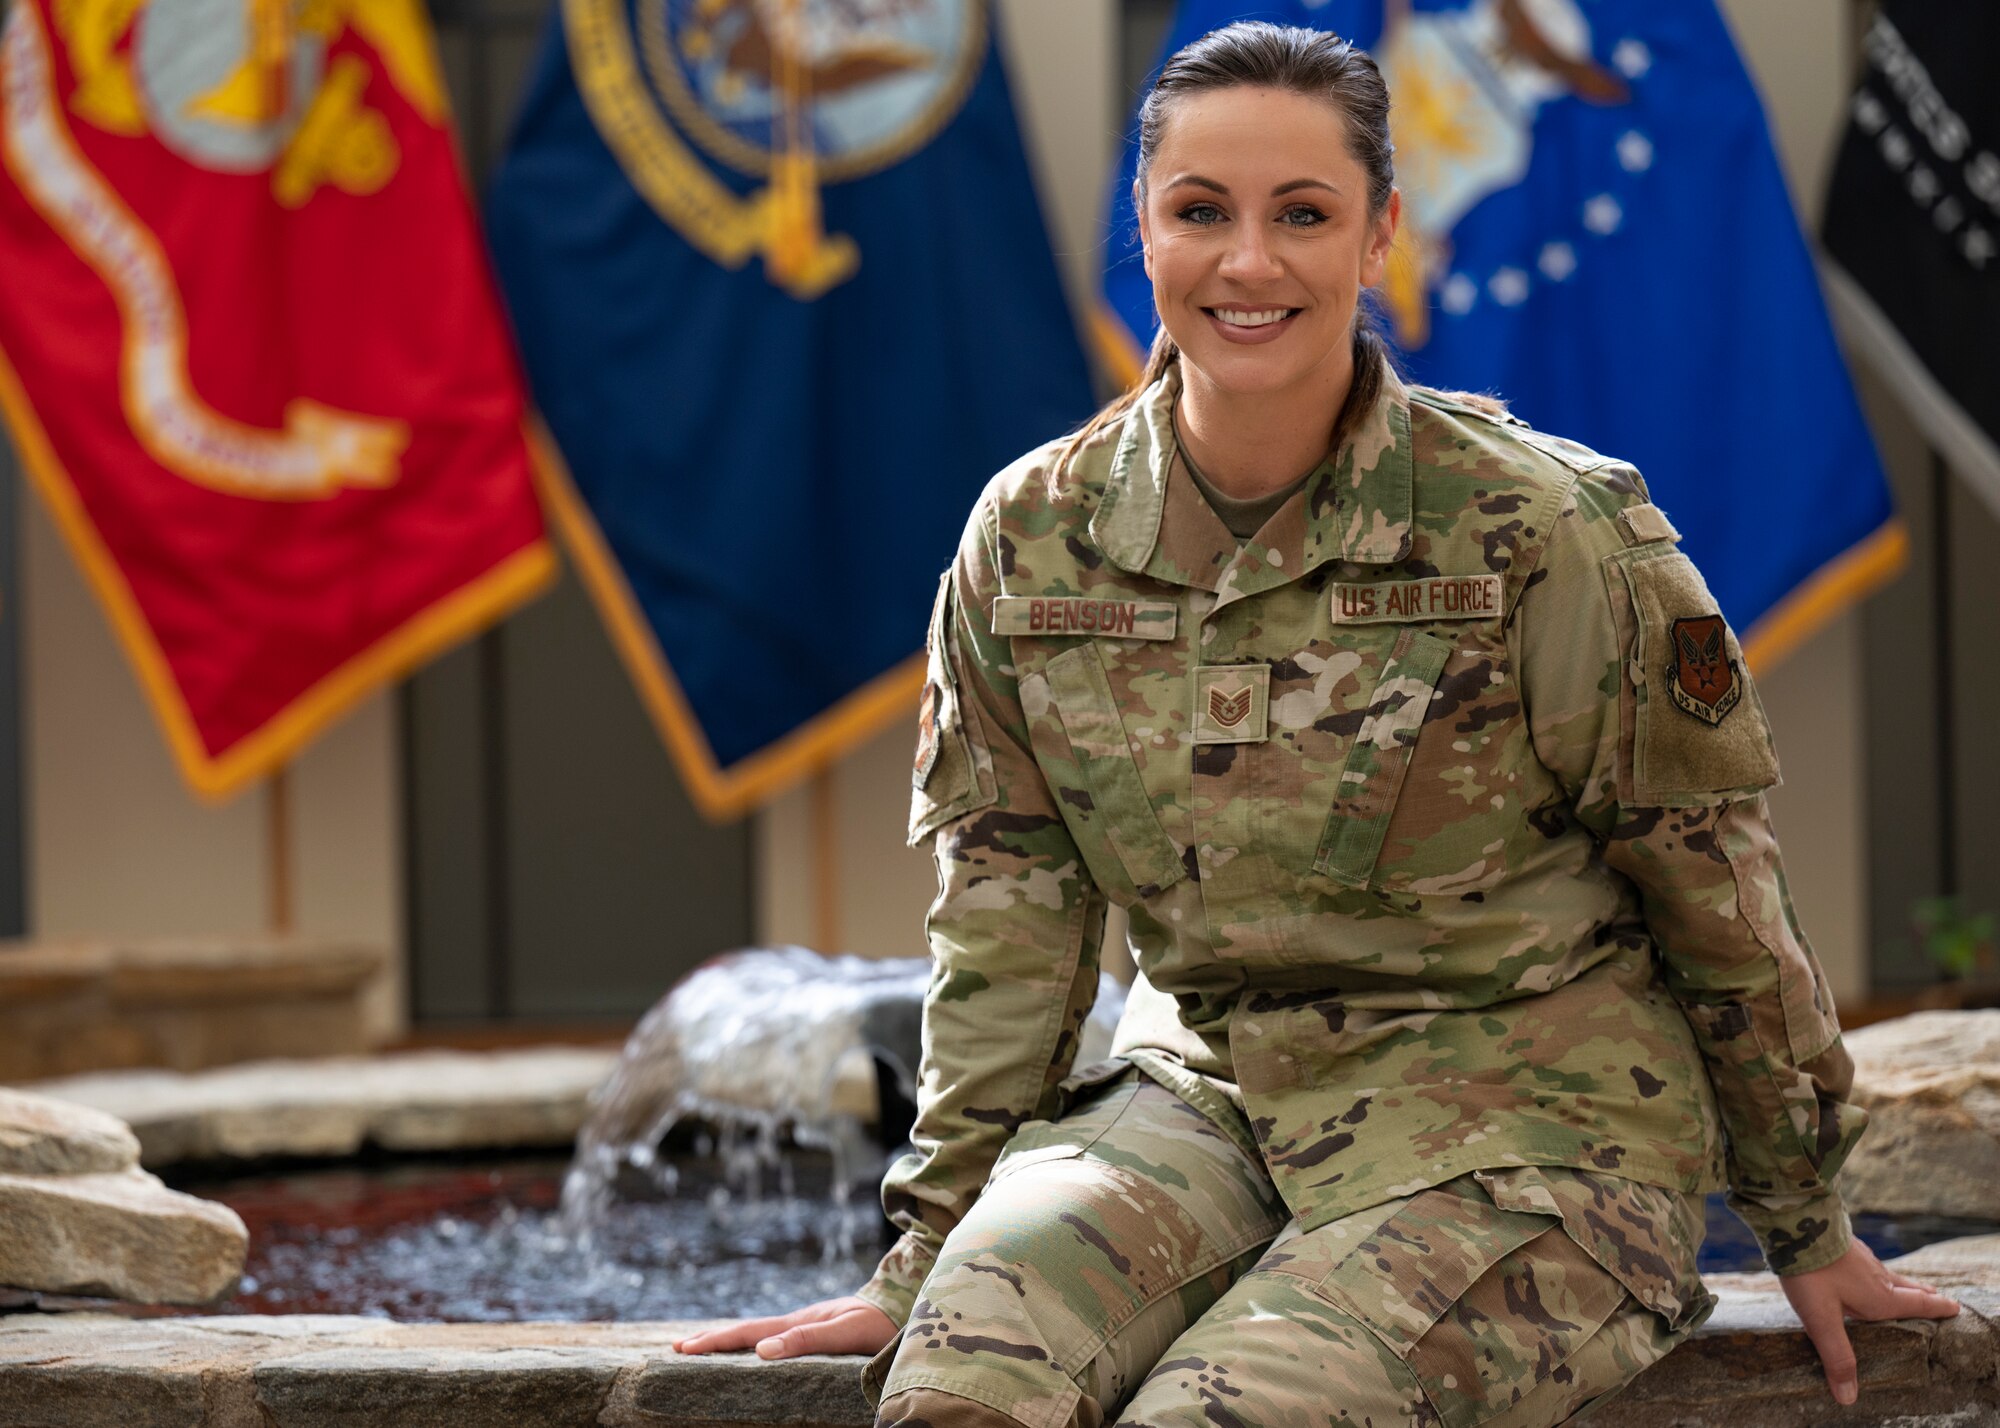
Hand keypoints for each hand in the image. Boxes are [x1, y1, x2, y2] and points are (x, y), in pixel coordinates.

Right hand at [672, 1295, 896, 1359]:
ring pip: (757, 1333)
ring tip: (701, 1348)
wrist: (903, 1306)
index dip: (714, 1341)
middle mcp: (796, 1323)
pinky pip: (774, 1338)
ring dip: (728, 1341)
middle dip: (711, 1339)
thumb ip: (806, 1339)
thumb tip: (761, 1350)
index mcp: (797, 1323)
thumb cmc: (878, 1323)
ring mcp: (804, 1326)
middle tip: (676, 1347)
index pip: (747, 1333)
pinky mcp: (815, 1332)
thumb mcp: (845, 1332)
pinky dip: (751, 1343)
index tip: (683, 1347)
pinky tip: (749, 1351)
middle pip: (746, 1331)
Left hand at [1778, 1238, 1958, 1405]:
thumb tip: (1849, 1397)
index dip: (1937, 1308)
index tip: (1955, 1307)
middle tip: (1939, 1299)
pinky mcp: (1845, 1245)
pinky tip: (1863, 1267)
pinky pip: (1868, 1262)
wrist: (1795, 1224)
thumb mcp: (1821, 1320)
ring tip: (1906, 1288)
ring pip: (1889, 1274)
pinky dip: (1876, 1270)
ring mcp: (1862, 1258)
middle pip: (1907, 1288)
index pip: (1917, 1305)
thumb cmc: (1812, 1273)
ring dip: (1901, 1282)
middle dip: (1923, 1296)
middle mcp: (1878, 1276)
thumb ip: (1837, 1356)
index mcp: (1880, 1297)